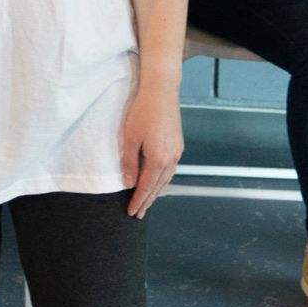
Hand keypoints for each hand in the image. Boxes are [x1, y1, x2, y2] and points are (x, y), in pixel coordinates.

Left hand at [122, 72, 183, 217]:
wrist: (162, 92)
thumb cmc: (142, 111)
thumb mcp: (130, 137)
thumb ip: (129, 163)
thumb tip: (129, 184)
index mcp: (158, 160)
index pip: (146, 188)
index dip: (138, 201)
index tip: (131, 212)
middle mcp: (171, 160)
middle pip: (158, 187)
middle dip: (148, 201)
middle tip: (139, 214)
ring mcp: (177, 153)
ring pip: (166, 180)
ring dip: (156, 192)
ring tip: (147, 202)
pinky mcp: (178, 146)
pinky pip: (170, 170)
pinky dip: (162, 180)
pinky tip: (157, 181)